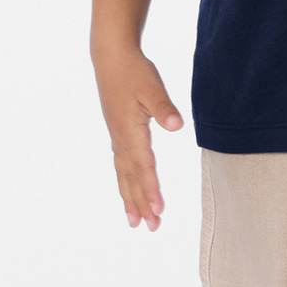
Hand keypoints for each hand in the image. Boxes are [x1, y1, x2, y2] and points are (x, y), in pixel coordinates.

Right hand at [94, 48, 185, 229]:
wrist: (110, 58)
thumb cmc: (134, 71)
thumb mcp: (152, 87)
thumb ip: (164, 107)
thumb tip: (176, 125)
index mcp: (130, 132)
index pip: (144, 167)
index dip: (151, 190)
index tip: (158, 210)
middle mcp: (121, 139)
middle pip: (133, 178)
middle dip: (142, 204)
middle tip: (151, 228)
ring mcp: (117, 137)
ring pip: (124, 175)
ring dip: (130, 199)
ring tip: (134, 222)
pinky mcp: (117, 133)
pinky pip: (120, 165)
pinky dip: (124, 182)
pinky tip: (126, 190)